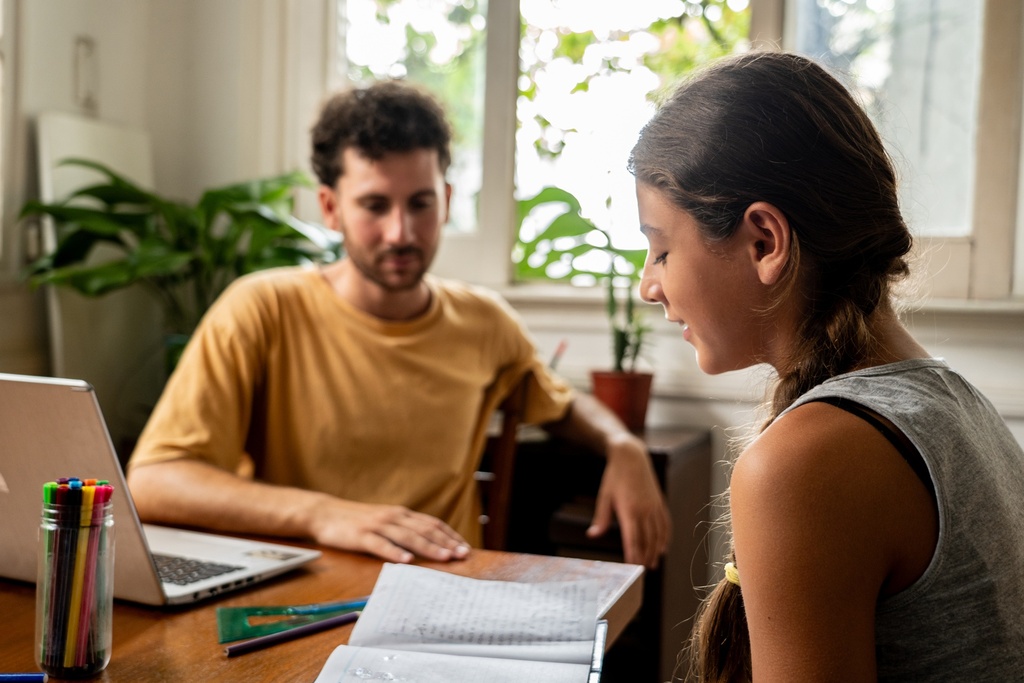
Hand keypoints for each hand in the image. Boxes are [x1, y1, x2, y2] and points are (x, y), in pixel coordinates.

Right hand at [308, 498, 470, 563]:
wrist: (324, 513)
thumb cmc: (356, 521)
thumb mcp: (384, 521)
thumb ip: (402, 529)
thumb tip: (427, 544)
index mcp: (400, 514)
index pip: (432, 523)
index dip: (450, 535)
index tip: (465, 547)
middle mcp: (393, 517)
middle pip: (425, 529)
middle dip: (446, 542)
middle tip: (463, 554)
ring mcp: (377, 525)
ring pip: (408, 537)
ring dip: (429, 547)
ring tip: (445, 557)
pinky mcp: (361, 535)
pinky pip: (381, 545)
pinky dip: (395, 552)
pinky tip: (407, 561)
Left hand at [587, 436, 670, 568]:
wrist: (631, 456)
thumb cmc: (614, 476)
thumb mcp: (604, 496)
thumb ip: (601, 518)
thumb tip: (593, 535)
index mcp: (629, 510)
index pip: (633, 539)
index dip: (634, 555)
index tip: (632, 568)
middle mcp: (645, 510)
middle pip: (647, 540)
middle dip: (645, 557)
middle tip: (643, 571)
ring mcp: (654, 506)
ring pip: (658, 534)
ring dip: (656, 550)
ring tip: (653, 563)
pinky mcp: (659, 502)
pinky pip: (665, 523)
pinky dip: (665, 537)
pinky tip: (663, 547)